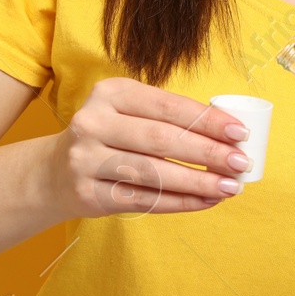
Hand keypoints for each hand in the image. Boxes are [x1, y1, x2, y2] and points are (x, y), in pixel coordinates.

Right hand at [48, 77, 253, 219]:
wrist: (54, 173)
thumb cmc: (109, 136)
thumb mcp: (128, 112)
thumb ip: (168, 117)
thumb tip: (228, 134)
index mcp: (110, 92)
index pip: (168, 106)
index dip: (207, 120)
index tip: (240, 133)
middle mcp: (93, 122)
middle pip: (162, 139)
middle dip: (208, 153)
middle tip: (240, 163)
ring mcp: (87, 160)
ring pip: (154, 174)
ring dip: (198, 182)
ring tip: (229, 187)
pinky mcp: (88, 194)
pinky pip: (144, 201)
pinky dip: (180, 202)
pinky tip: (206, 201)